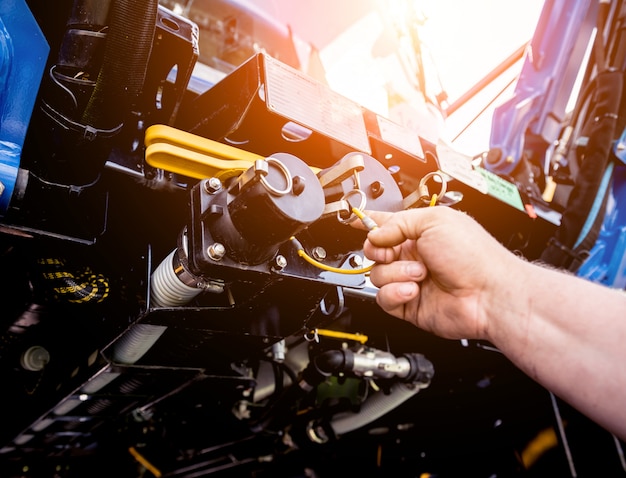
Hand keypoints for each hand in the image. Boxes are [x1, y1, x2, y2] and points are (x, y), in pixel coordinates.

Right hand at [361, 207, 517, 340]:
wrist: (488, 294)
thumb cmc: (474, 256)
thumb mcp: (434, 220)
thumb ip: (398, 222)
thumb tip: (375, 234)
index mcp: (421, 232)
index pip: (387, 225)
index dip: (369, 222)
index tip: (354, 220)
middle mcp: (414, 256)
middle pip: (374, 251)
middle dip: (380, 250)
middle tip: (393, 251)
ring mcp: (410, 280)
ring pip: (377, 274)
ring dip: (396, 273)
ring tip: (419, 274)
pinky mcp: (408, 304)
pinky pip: (383, 298)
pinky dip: (395, 292)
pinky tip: (413, 290)